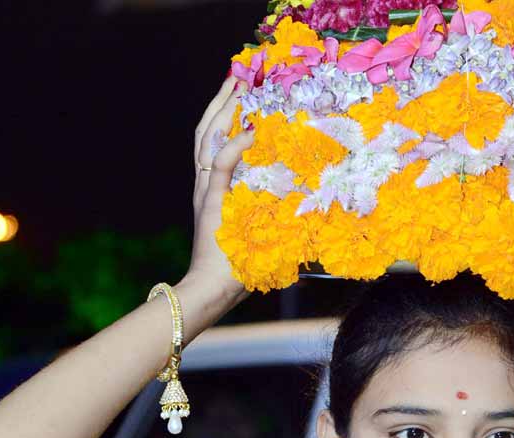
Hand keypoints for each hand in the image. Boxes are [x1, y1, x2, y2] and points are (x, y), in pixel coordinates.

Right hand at [184, 74, 253, 303]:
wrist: (212, 288)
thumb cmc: (239, 265)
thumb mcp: (260, 230)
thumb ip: (274, 209)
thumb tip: (309, 201)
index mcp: (213, 186)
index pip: (215, 138)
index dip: (226, 112)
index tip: (241, 87)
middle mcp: (204, 183)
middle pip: (206, 129)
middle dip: (223, 99)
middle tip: (239, 73)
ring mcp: (204, 190)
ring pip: (207, 139)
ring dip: (223, 110)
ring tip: (238, 86)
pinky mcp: (210, 201)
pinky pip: (219, 166)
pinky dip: (232, 146)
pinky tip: (247, 129)